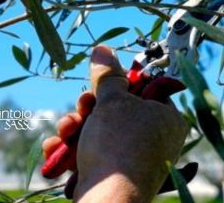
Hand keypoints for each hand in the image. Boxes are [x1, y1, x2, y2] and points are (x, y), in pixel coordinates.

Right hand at [43, 45, 187, 202]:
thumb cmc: (118, 145)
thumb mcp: (112, 102)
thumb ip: (108, 76)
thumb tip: (103, 49)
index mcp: (166, 118)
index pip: (144, 89)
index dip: (120, 84)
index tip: (102, 84)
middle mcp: (154, 138)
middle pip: (118, 109)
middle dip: (90, 107)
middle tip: (82, 106)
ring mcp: (134, 158)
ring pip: (101, 129)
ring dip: (77, 126)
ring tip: (66, 130)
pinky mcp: (114, 174)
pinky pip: (95, 151)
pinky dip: (75, 147)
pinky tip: (56, 148)